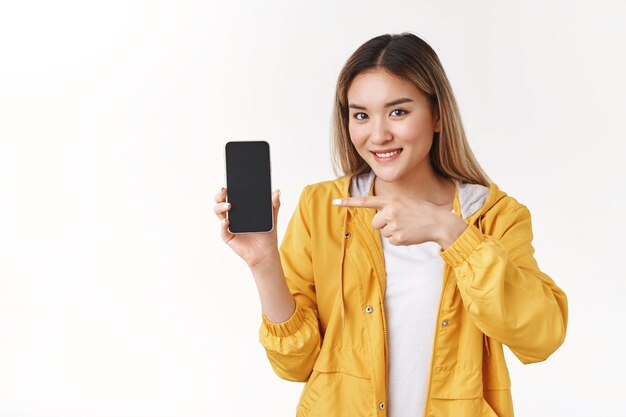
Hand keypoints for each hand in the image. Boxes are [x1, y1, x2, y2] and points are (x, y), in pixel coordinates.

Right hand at [214, 187, 281, 267]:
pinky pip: (222, 229)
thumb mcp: (272, 217)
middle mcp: (232, 215)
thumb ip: (273, 204)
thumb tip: (277, 191)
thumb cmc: (266, 234)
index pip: (231, 196)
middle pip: (220, 202)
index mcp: (240, 209)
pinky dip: (223, 224)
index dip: (227, 189)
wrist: (266, 252)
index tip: (229, 183)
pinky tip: (227, 221)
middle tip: (225, 191)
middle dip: (220, 195)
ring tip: (229, 206)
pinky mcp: (228, 236)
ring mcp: (229, 225)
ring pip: (218, 213)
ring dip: (220, 207)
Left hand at [333, 195, 466, 247]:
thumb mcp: (404, 201)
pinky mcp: (398, 237)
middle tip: (400, 221)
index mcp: (390, 200)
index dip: (349, 202)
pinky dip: (398, 240)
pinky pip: (390, 241)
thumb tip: (377, 219)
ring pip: (382, 232)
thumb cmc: (420, 211)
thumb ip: (388, 206)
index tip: (335, 202)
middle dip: (383, 224)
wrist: (438, 222)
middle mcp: (390, 211)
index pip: (365, 201)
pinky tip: (409, 233)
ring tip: (406, 226)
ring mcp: (393, 224)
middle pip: (375, 223)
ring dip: (392, 232)